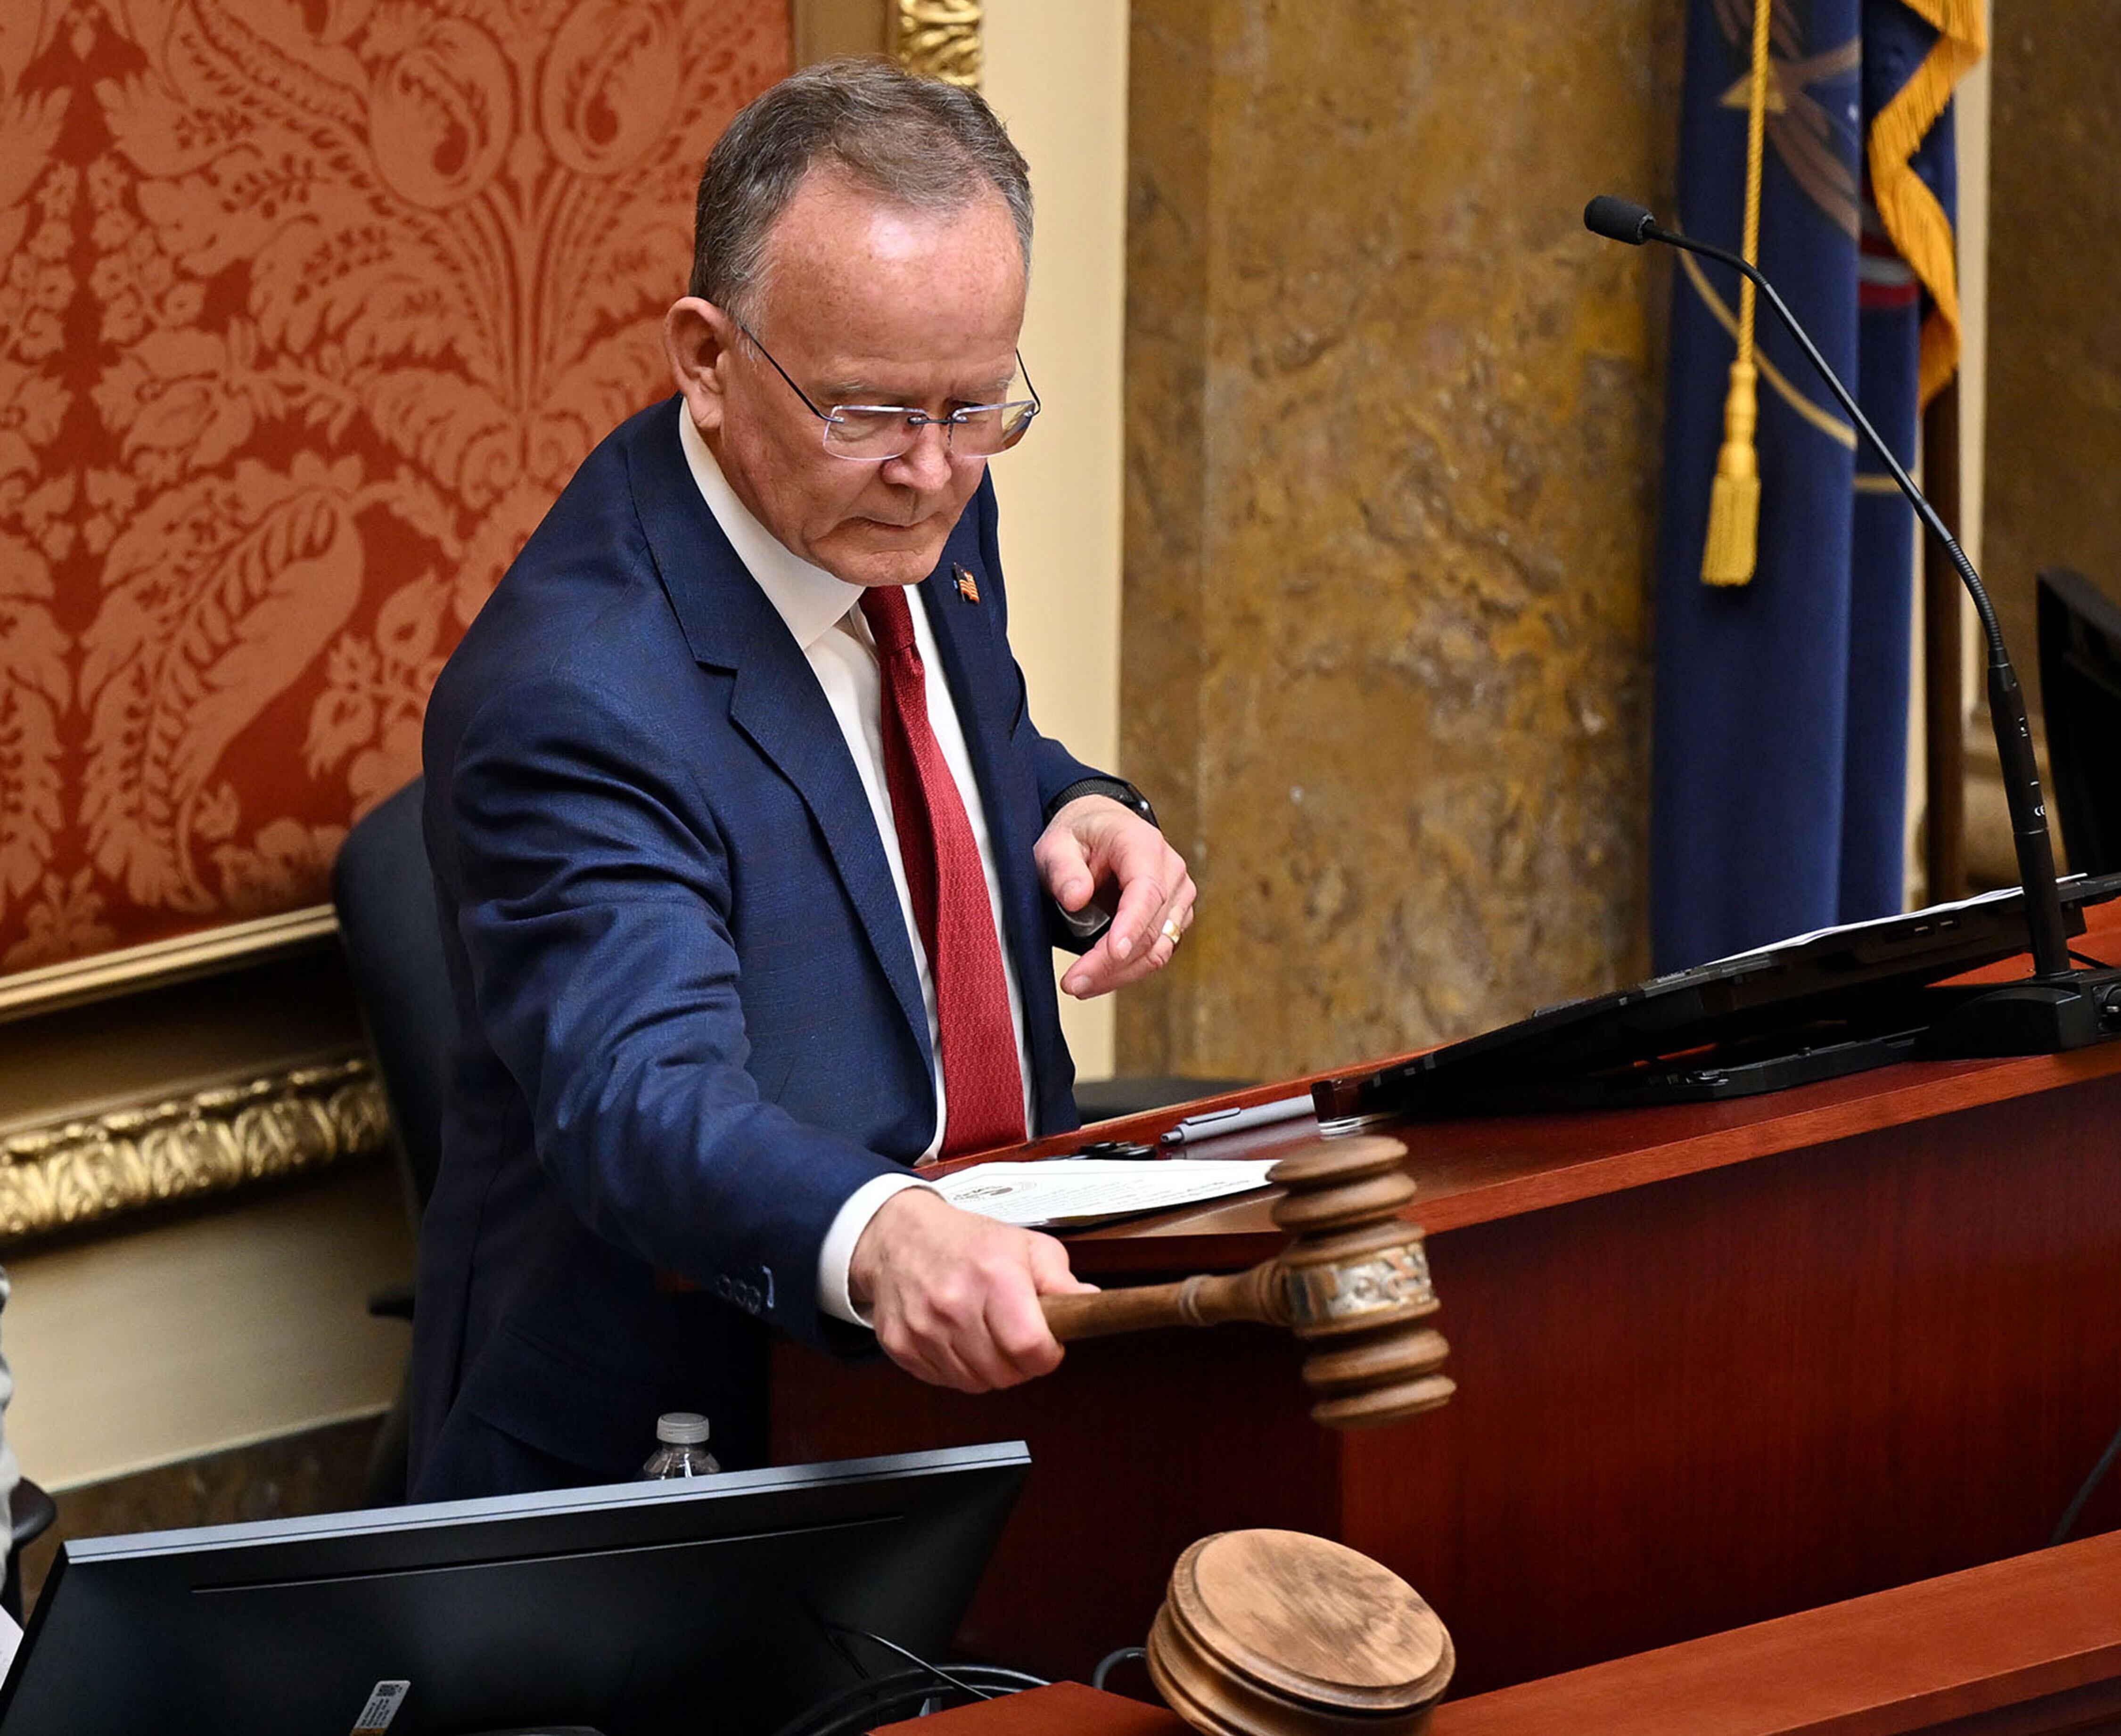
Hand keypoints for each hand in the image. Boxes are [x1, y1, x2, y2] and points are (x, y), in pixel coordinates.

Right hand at [849, 1187, 1097, 1390]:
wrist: (900, 1237)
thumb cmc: (966, 1242)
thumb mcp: (1025, 1245)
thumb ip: (1061, 1278)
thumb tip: (1089, 1304)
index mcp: (993, 1277)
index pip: (1030, 1347)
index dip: (1047, 1354)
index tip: (1047, 1344)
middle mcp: (954, 1305)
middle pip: (1005, 1373)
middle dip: (1020, 1363)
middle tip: (1017, 1338)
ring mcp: (923, 1329)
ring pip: (975, 1383)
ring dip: (989, 1369)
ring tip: (987, 1335)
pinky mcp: (901, 1346)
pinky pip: (945, 1381)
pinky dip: (958, 1369)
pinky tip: (960, 1340)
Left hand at [1035, 796, 1195, 998]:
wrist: (1101, 830)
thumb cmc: (1080, 836)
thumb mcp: (1056, 844)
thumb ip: (1063, 869)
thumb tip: (1076, 898)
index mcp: (1143, 845)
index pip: (1147, 891)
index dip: (1132, 925)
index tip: (1113, 952)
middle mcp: (1171, 871)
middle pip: (1151, 929)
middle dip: (1112, 963)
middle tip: (1073, 983)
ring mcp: (1178, 897)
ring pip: (1159, 949)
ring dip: (1121, 974)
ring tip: (1080, 986)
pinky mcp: (1174, 918)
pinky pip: (1157, 952)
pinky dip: (1129, 970)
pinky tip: (1099, 978)